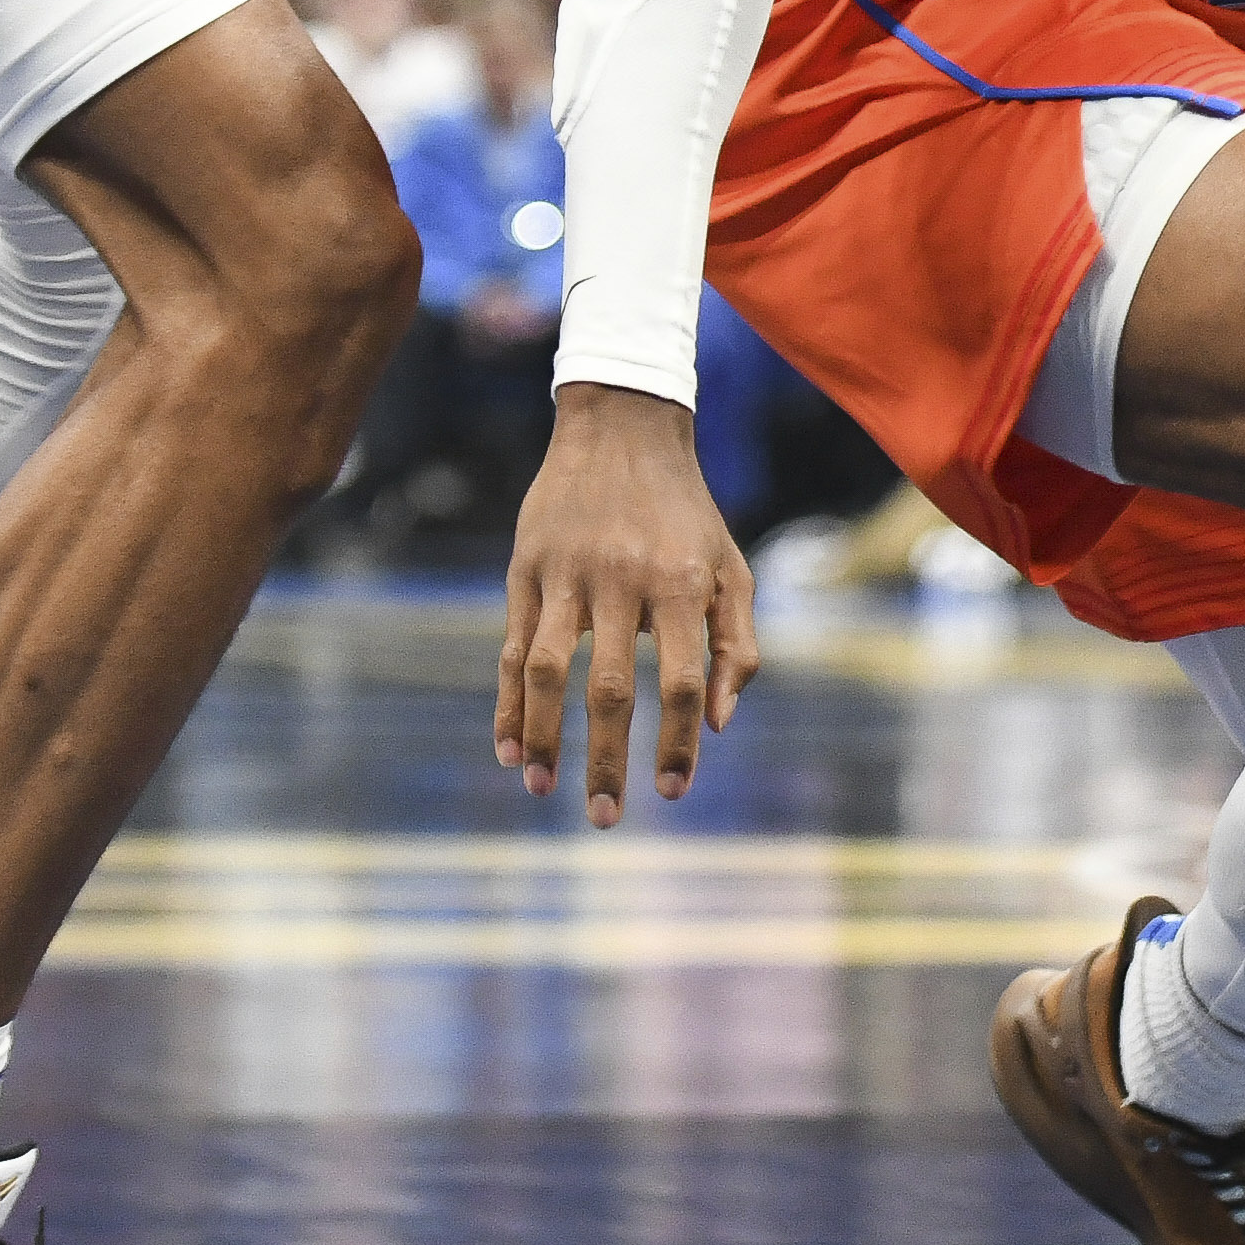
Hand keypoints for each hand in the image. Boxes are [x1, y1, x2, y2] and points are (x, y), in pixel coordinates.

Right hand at [501, 382, 760, 826]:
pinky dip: (506, 702)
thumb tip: (720, 725)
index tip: (671, 792)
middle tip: (604, 819)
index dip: (677, 741)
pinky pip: (510, 647)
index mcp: (680, 582)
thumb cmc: (687, 512)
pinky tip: (509, 749)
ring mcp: (567, 573)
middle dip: (606, 760)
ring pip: (545, 670)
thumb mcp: (732, 567)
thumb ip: (739, 646)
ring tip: (542, 790)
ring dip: (542, 737)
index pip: (680, 680)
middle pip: (609, 688)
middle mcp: (621, 579)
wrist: (623, 426)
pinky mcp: (526, 568)